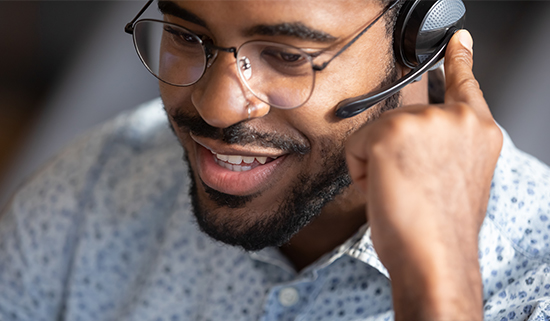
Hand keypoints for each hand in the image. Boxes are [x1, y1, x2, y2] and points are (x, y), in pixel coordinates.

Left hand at [345, 30, 502, 320]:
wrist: (434, 257)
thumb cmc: (439, 228)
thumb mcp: (452, 177)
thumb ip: (441, 145)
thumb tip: (407, 135)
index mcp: (478, 130)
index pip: (466, 84)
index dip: (459, 60)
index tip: (457, 39)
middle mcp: (456, 118)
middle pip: (400, 115)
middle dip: (391, 150)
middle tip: (409, 185)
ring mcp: (424, 121)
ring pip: (375, 131)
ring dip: (376, 162)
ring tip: (399, 190)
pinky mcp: (390, 131)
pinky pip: (355, 146)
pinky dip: (359, 171)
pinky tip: (382, 189)